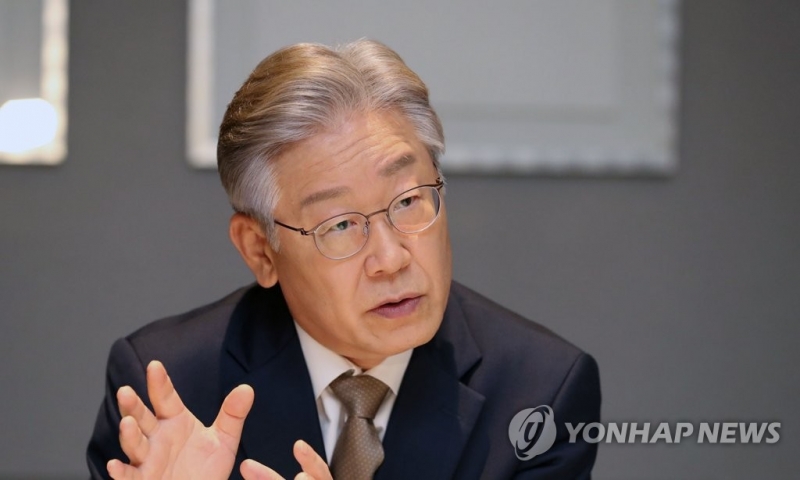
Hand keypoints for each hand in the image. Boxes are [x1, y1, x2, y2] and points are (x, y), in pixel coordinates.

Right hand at [107, 360, 331, 479]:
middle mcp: (157, 437)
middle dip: (133, 405)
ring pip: (135, 444)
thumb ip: (232, 415)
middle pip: (142, 418)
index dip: (159, 382)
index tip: (155, 366)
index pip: (165, 397)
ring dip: (128, 435)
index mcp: (174, 420)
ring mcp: (147, 459)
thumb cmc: (206, 467)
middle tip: (126, 391)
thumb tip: (247, 389)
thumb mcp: (224, 440)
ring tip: (127, 423)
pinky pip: (129, 476)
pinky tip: (114, 465)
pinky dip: (121, 472)